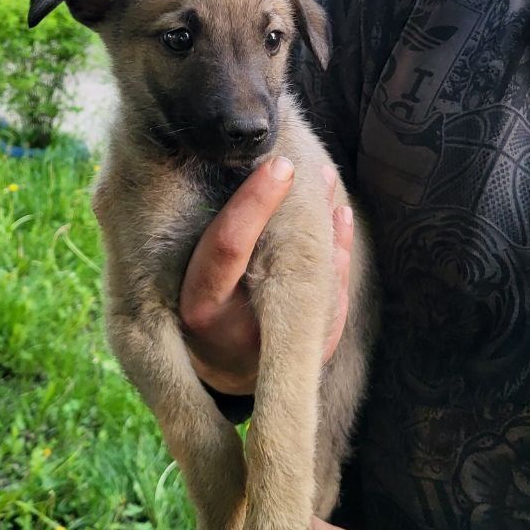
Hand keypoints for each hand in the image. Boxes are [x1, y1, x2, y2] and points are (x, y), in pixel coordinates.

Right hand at [179, 157, 353, 394]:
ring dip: (327, 228)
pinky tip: (340, 220)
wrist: (220, 369)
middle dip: (303, 213)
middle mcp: (238, 330)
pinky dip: (339, 255)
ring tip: (328, 182)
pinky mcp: (311, 350)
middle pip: (280, 263)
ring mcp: (280, 345)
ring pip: (315, 280)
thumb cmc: (198, 302)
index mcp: (199, 303)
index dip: (256, 203)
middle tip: (317, 169)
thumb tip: (239, 160)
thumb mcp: (189, 273)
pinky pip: (334, 298)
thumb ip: (211, 233)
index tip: (280, 164)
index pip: (227, 246)